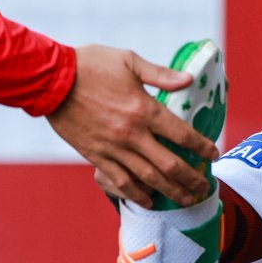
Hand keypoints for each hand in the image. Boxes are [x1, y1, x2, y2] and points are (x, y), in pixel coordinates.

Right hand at [47, 44, 217, 208]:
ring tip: (187, 200)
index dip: (202, 148)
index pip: (183, 135)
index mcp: (144, 109)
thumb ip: (161, 74)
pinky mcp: (95, 156)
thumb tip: (189, 80)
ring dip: (171, 192)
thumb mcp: (129, 61)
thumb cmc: (90, 65)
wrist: (49, 79)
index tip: (213, 155)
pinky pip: (120, 181)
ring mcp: (113, 148)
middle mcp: (132, 134)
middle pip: (170, 165)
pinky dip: (137, 194)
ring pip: (148, 178)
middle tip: (205, 187)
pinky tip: (149, 200)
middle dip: (191, 179)